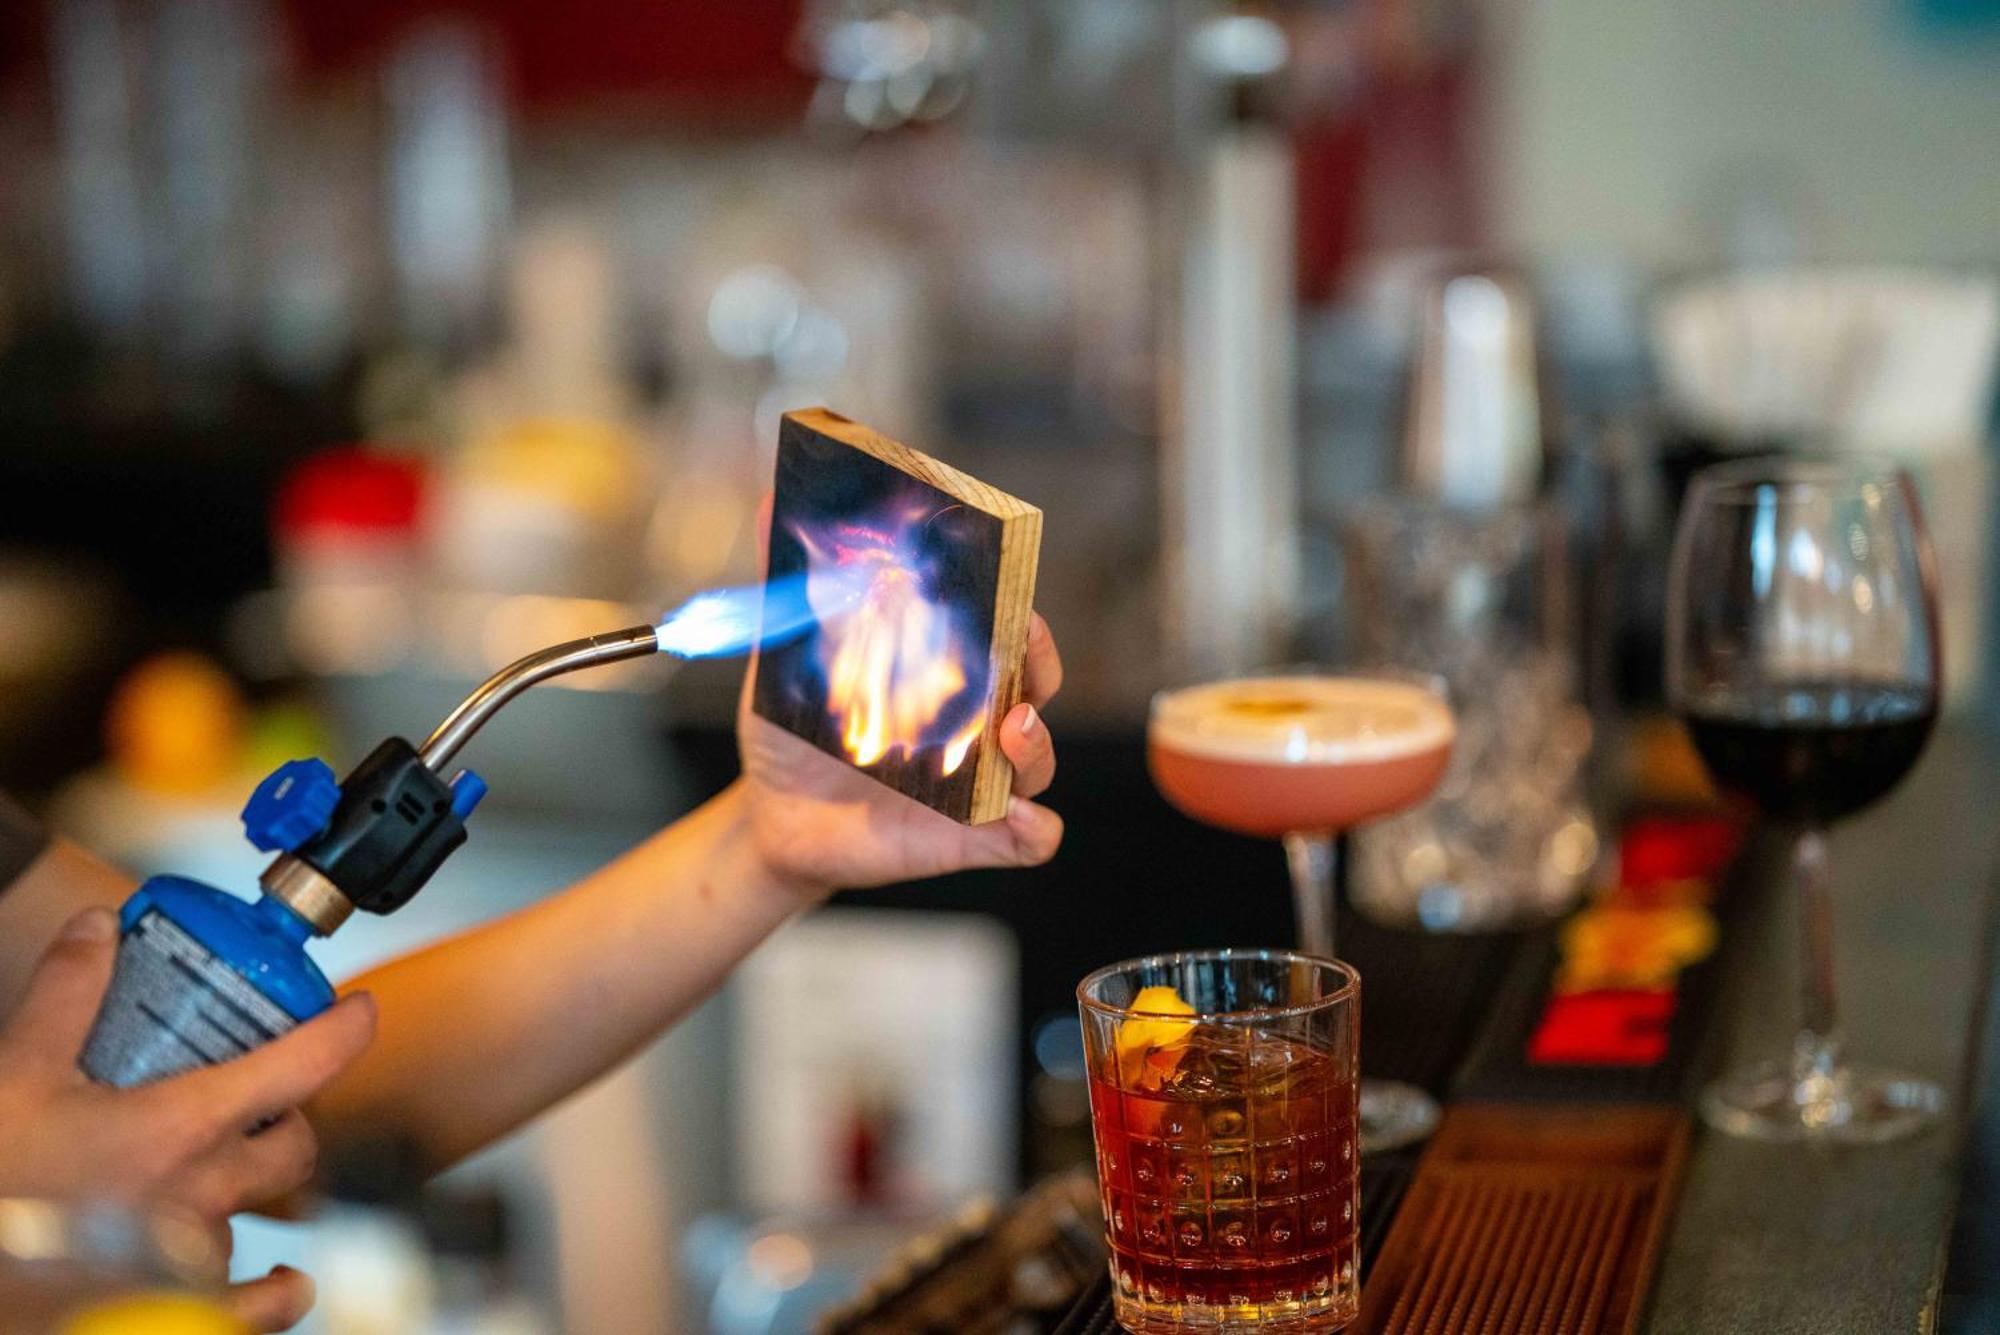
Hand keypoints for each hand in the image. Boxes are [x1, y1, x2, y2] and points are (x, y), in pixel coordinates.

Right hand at [0, 908, 375, 1331]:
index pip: (301, 1067)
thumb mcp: (16, 1075)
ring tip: (220, 1168)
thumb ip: (65, 995)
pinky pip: (261, 1308)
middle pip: (295, 1145)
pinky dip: (276, 1290)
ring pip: (263, 1213)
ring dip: (252, 1187)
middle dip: (290, 1116)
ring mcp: (196, 1258)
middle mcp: (204, 1194)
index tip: (361, 1010)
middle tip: (266, 1097)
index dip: (343, 1031)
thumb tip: (99, 928)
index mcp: (180, 1129)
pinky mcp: (183, 1313)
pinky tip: (283, 1279)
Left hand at [738, 612, 1065, 898]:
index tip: (1002, 582)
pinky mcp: (973, 836)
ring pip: (1040, 761)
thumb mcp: (782, 662)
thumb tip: (767, 512)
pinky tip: (1016, 815)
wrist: (771, 817)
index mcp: (942, 671)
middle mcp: (972, 722)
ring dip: (1038, 743)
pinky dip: (1035, 827)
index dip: (1011, 605)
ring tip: (1012, 727)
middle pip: (1037, 684)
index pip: (1000, 630)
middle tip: (1020, 643)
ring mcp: (979, 782)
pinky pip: (1030, 837)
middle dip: (1040, 659)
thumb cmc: (792, 735)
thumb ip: (788, 595)